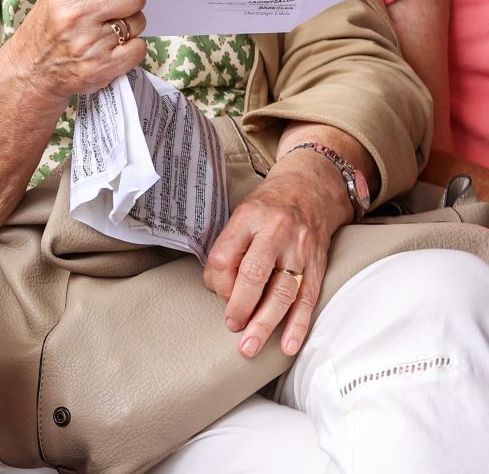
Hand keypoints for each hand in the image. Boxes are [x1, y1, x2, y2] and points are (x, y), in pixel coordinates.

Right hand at [4, 0, 175, 101]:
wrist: (31, 69)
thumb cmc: (50, 25)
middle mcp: (77, 15)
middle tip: (118, 5)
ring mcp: (90, 44)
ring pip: (139, 22)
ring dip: (131, 24)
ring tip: (106, 30)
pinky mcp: (102, 67)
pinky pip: (139, 48)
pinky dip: (131, 47)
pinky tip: (111, 47)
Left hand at [202, 152, 347, 357]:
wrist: (311, 190)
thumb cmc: (267, 207)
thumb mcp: (240, 215)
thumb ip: (228, 248)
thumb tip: (218, 291)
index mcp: (248, 217)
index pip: (225, 254)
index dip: (218, 280)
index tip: (217, 295)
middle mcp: (276, 233)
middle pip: (255, 274)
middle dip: (241, 306)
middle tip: (232, 328)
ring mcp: (300, 250)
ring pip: (283, 291)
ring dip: (266, 323)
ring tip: (251, 345)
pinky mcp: (318, 266)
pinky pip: (308, 299)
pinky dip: (298, 325)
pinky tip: (288, 345)